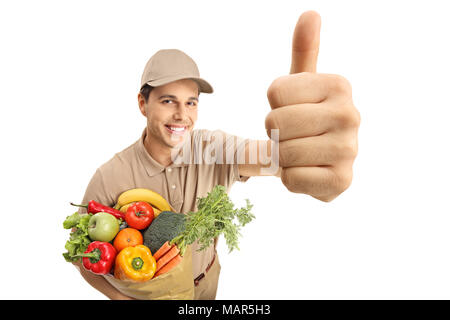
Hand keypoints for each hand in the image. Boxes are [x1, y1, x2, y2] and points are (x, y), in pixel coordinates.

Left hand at [265, 11, 360, 201]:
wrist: (322, 160)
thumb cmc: (307, 117)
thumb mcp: (303, 84)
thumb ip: (304, 52)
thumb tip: (310, 15)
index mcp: (339, 85)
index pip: (275, 93)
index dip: (274, 105)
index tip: (292, 110)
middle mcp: (350, 114)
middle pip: (275, 122)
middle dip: (274, 133)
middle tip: (293, 135)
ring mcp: (349, 150)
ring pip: (282, 152)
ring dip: (281, 157)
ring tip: (299, 152)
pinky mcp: (342, 180)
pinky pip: (291, 179)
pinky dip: (290, 178)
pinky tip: (307, 171)